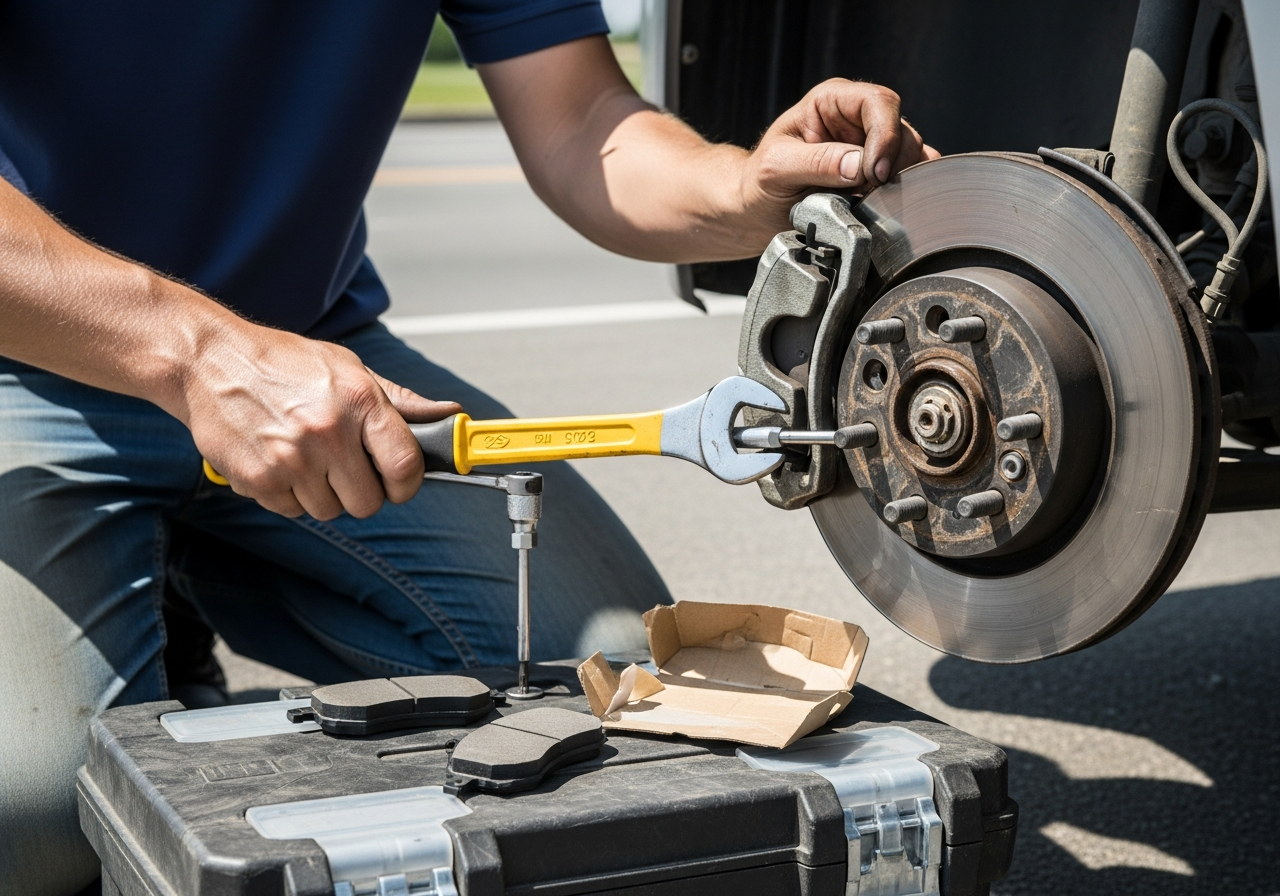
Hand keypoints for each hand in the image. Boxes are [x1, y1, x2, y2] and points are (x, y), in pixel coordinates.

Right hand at [184, 324, 460, 519]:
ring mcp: (291, 459)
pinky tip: (278, 460)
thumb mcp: (348, 368)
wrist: (209, 361)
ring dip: (323, 493)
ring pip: (329, 511)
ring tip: (306, 457)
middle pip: (368, 502)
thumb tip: (449, 415)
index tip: (400, 482)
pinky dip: (289, 494)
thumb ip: (400, 400)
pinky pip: (292, 511)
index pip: (406, 466)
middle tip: (345, 466)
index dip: (407, 483)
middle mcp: (328, 432)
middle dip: (362, 491)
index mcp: (360, 401)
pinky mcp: (258, 479)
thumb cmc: (283, 363)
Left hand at [739, 79, 939, 232]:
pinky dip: (907, 190)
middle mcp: (857, 117)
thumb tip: (859, 166)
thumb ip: (816, 162)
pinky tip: (887, 204)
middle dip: (892, 163)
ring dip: (897, 181)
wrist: (760, 210)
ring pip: (910, 154)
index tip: (874, 174)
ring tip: (867, 201)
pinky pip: (910, 174)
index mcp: (832, 100)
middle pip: (901, 128)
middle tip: (869, 194)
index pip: (878, 102)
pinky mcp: (880, 171)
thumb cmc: (761, 182)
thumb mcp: (776, 169)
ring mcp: (871, 144)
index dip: (884, 136)